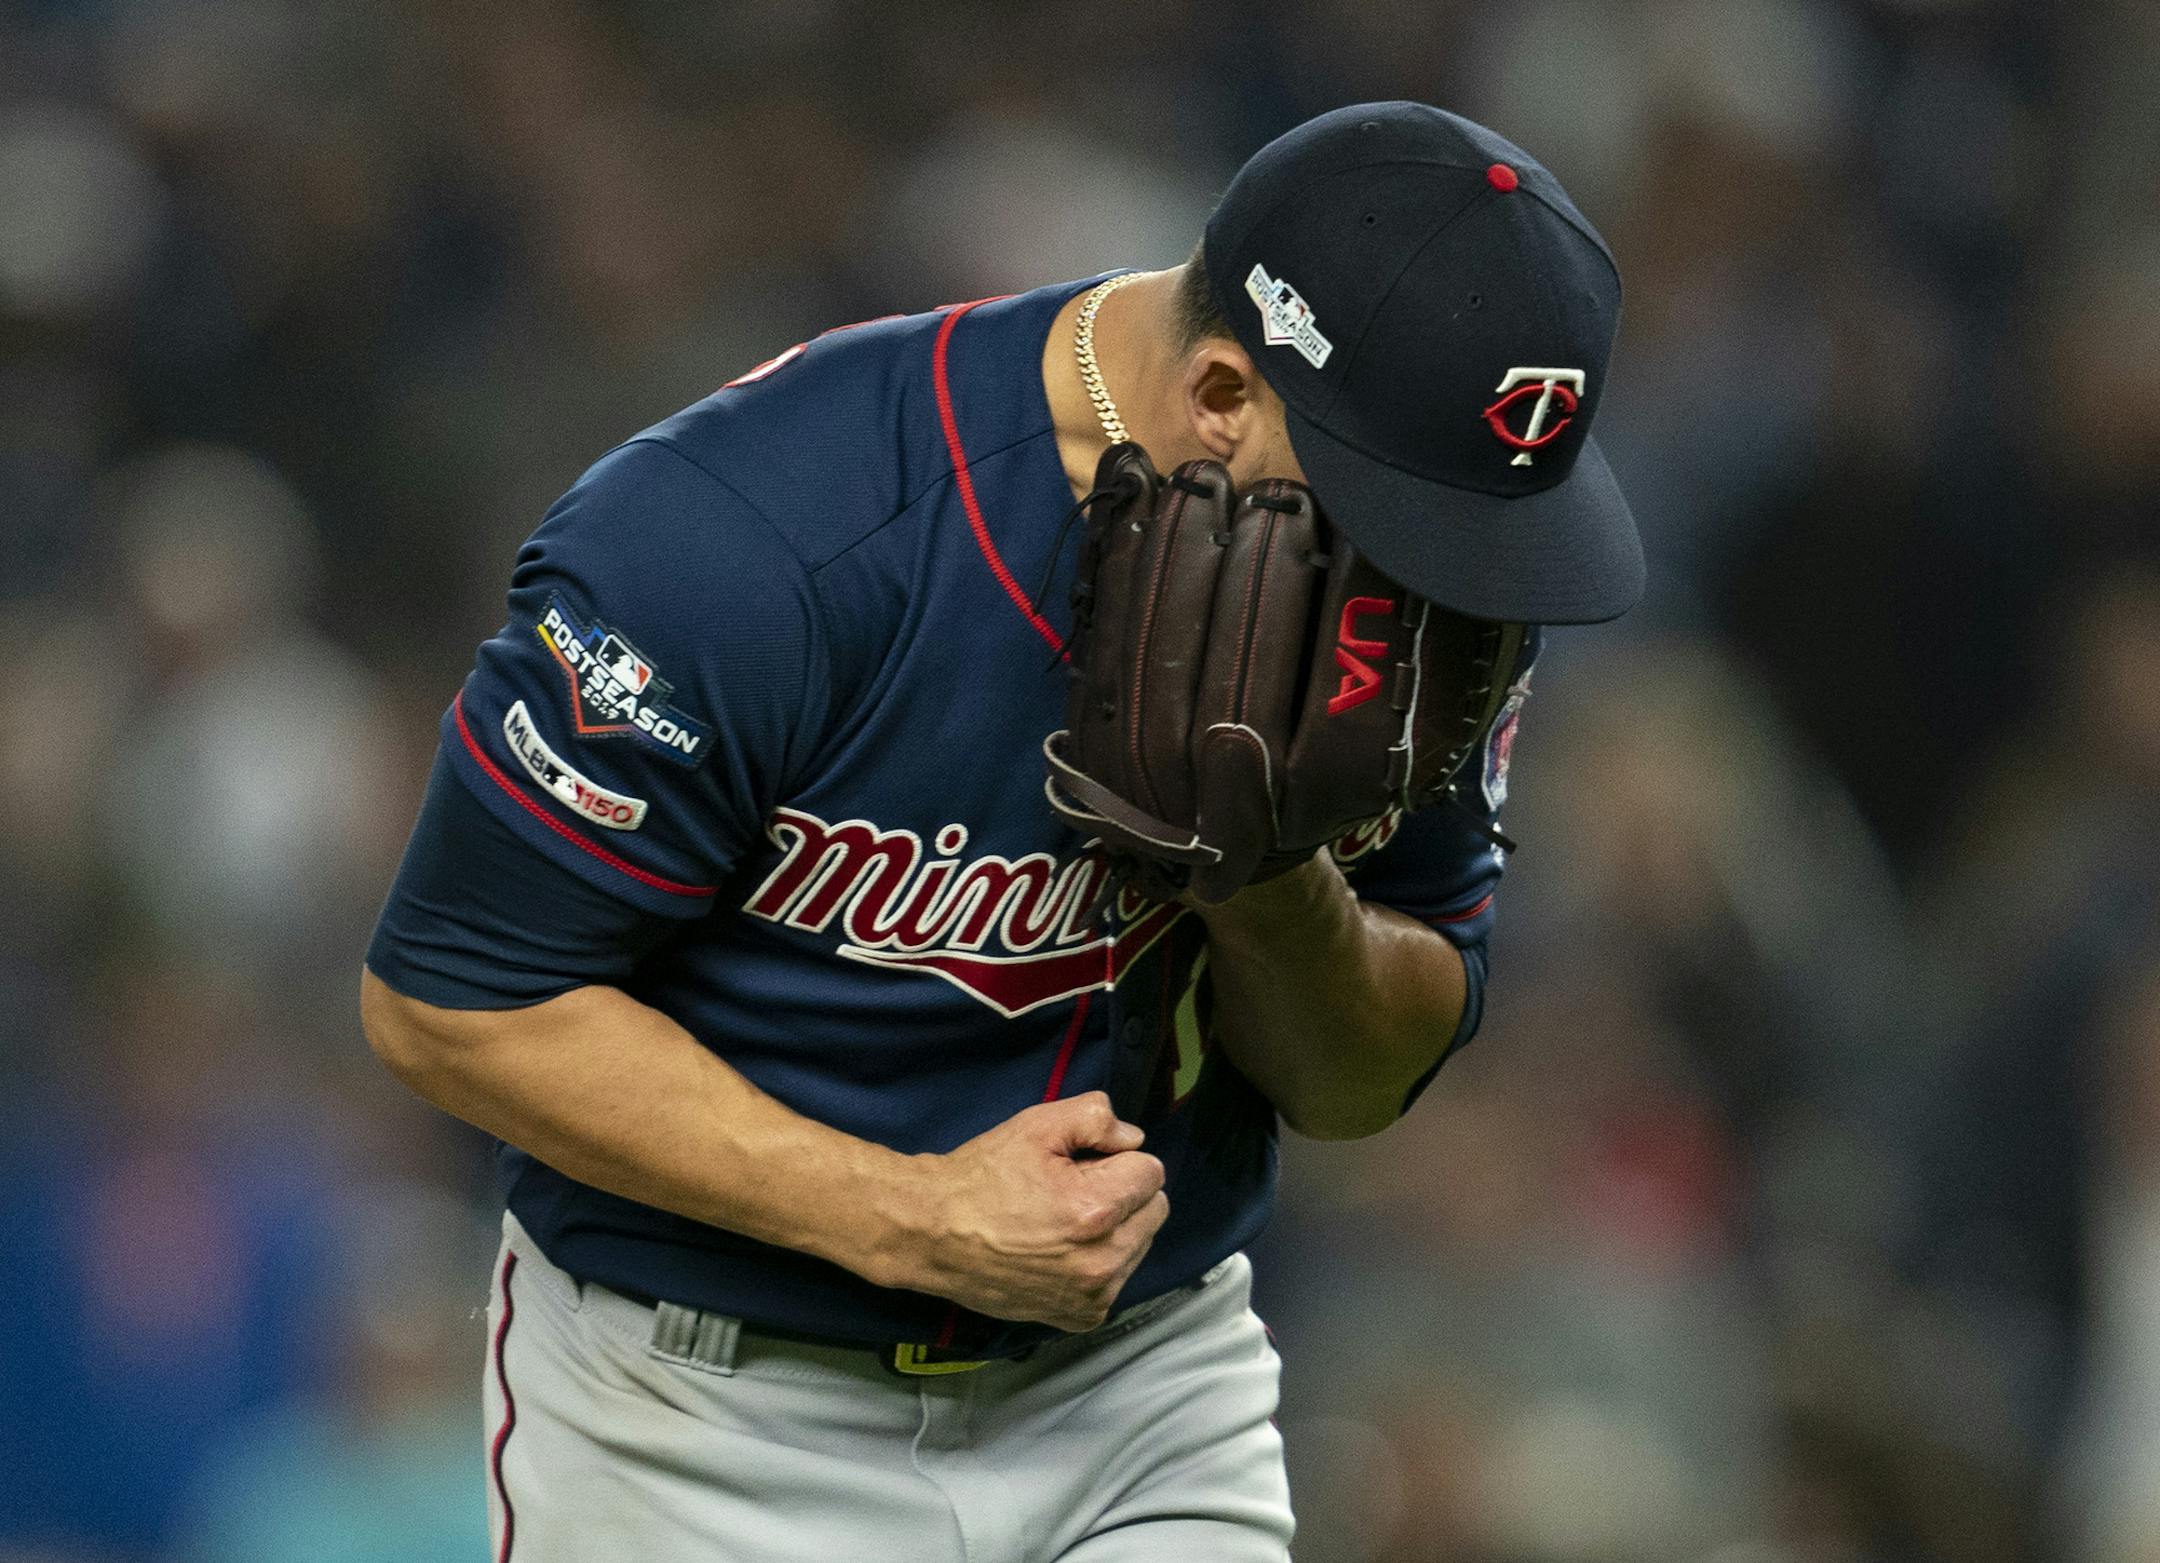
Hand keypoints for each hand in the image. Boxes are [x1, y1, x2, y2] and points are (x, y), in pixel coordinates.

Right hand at [889, 1092, 1168, 1331]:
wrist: (934, 1235)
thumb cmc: (982, 1177)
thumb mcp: (1036, 1125)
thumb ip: (1097, 1118)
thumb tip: (1134, 1140)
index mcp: (1096, 1209)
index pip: (1151, 1171)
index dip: (1116, 1159)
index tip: (1081, 1164)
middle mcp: (1102, 1261)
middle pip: (1154, 1210)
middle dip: (1124, 1194)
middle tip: (1073, 1189)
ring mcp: (1093, 1295)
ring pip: (1139, 1245)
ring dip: (1116, 1229)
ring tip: (1063, 1222)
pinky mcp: (1081, 1316)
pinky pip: (1118, 1278)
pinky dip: (1099, 1262)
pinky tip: (1061, 1251)